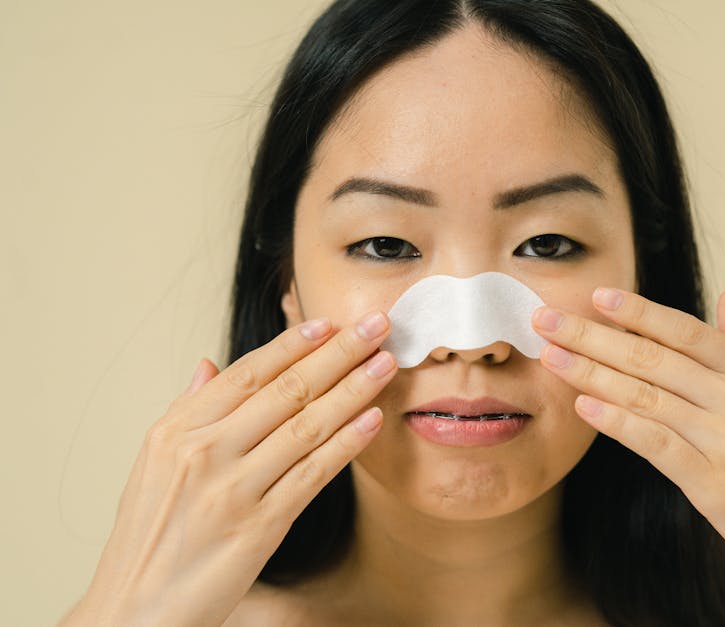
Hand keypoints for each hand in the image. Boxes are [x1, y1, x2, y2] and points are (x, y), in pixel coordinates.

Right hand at [60, 311, 397, 626]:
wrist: (135, 605)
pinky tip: (372, 420)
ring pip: (307, 426)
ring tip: (385, 363)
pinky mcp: (259, 527)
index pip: (248, 371)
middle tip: (376, 326)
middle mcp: (206, 451)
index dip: (294, 343)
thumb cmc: (148, 533)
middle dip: (338, 353)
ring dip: (353, 389)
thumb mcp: (153, 462)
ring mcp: (234, 488)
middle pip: (286, 390)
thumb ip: (187, 408)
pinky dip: (346, 444)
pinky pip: (313, 475)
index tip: (330, 321)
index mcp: (178, 429)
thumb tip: (208, 364)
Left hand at [530, 285, 724, 591]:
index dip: (639, 311)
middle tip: (547, 320)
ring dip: (592, 373)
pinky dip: (617, 423)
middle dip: (593, 336)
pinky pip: (656, 443)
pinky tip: (584, 406)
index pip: (687, 332)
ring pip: (647, 395)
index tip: (596, 295)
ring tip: (551, 356)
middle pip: (655, 359)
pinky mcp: (715, 483)